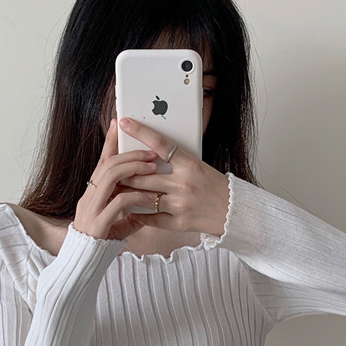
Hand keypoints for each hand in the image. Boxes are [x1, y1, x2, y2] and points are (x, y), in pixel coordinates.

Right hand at [73, 119, 161, 240]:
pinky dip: (137, 197)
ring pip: (110, 177)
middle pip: (107, 164)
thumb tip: (148, 205)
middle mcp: (89, 196)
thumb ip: (129, 211)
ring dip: (134, 169)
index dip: (111, 142)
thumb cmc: (101, 241)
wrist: (83, 263)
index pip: (102, 161)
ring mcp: (92, 208)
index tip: (119, 124)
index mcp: (93, 192)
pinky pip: (119, 202)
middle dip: (130, 155)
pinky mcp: (98, 222)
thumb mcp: (117, 221)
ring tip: (152, 169)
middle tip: (151, 153)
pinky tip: (151, 199)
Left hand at [116, 117, 229, 235]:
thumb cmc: (214, 186)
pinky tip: (132, 210)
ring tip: (117, 189)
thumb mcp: (198, 166)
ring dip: (128, 193)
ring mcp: (181, 204)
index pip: (160, 144)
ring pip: (144, 197)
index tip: (124, 122)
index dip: (140, 131)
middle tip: (112, 169)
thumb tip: (149, 154)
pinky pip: (151, 217)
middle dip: (125, 172)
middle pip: (144, 174)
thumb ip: (176, 161)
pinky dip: (140, 214)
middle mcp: (184, 183)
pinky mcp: (179, 222)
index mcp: (190, 164)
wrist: (234, 212)